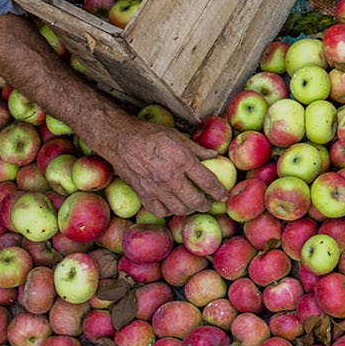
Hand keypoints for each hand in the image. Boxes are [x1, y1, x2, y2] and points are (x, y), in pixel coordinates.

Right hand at [97, 115, 224, 216]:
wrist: (121, 139)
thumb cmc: (150, 134)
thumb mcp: (177, 136)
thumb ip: (197, 149)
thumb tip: (215, 155)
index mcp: (183, 160)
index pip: (208, 181)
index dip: (219, 191)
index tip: (224, 195)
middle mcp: (171, 177)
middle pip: (195, 200)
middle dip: (205, 204)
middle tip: (208, 203)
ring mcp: (156, 188)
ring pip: (179, 209)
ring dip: (189, 209)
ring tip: (192, 205)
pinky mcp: (143, 194)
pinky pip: (160, 211)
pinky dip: (168, 211)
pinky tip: (172, 205)